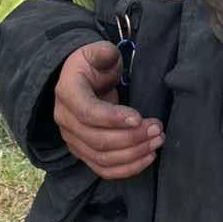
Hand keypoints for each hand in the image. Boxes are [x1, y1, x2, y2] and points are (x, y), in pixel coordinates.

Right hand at [53, 41, 162, 179]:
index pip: (88, 112)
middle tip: (157, 129)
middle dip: (132, 137)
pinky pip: (103, 169)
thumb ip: (103, 52)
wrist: (81, 81)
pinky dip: (127, 168)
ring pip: (102, 158)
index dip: (113, 118)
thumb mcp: (96, 52)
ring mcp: (72, 140)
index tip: (139, 117)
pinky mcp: (83, 153)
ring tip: (157, 141)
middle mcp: (65, 120)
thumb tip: (110, 55)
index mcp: (67, 92)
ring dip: (133, 154)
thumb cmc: (92, 66)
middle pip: (97, 139)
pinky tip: (148, 157)